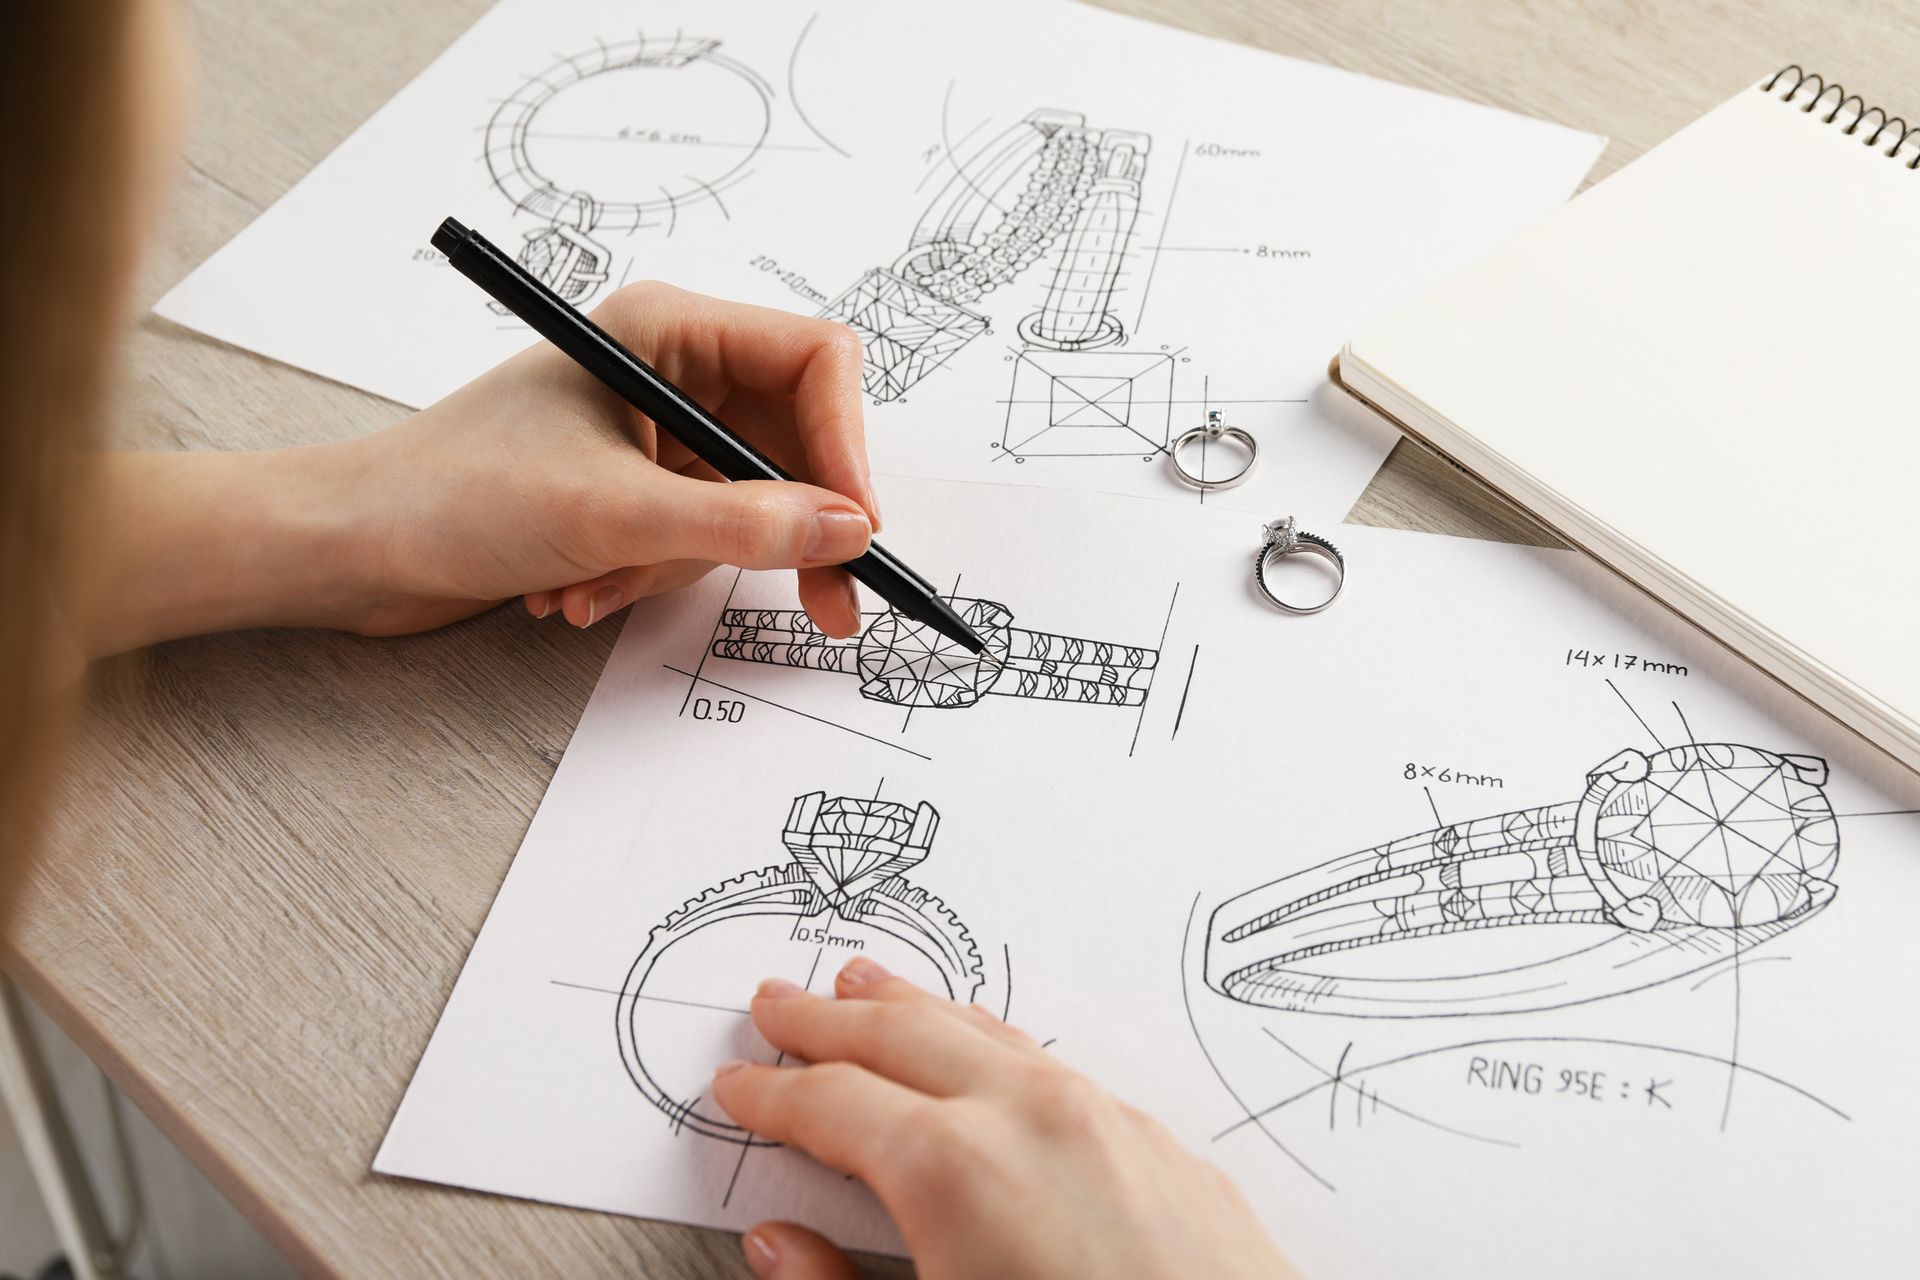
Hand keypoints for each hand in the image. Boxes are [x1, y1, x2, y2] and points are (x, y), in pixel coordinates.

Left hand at [349, 282, 878, 635]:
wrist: (352, 546)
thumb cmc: (451, 493)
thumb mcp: (613, 514)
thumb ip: (741, 524)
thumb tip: (847, 531)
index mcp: (667, 329)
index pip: (815, 363)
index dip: (849, 447)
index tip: (858, 530)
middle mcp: (670, 370)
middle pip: (794, 445)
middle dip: (783, 531)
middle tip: (825, 605)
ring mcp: (653, 433)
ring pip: (747, 506)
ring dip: (684, 564)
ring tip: (602, 581)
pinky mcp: (634, 488)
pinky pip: (697, 540)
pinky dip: (651, 575)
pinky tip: (580, 588)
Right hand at [710, 958, 1297, 1279]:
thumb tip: (780, 1250)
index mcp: (953, 1169)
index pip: (831, 1103)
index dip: (771, 1094)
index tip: (735, 1083)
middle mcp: (1031, 1119)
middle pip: (901, 1039)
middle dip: (828, 1021)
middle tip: (778, 1000)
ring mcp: (1108, 1123)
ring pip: (985, 1035)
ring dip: (914, 1011)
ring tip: (866, 986)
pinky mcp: (1165, 1149)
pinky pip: (1054, 1067)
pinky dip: (994, 1045)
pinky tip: (985, 1053)